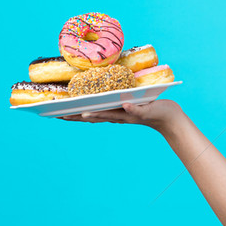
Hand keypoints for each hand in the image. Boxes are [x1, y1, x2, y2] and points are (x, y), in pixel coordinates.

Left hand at [58, 99, 183, 131]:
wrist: (170, 119)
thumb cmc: (161, 113)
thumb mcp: (150, 109)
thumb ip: (138, 109)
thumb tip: (125, 105)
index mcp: (122, 115)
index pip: (99, 114)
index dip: (83, 114)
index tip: (68, 114)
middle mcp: (118, 116)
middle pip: (92, 116)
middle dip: (74, 116)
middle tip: (56, 115)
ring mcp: (120, 114)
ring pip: (96, 114)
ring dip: (80, 114)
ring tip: (66, 113)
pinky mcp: (124, 111)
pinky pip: (104, 111)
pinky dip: (93, 110)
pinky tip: (87, 108)